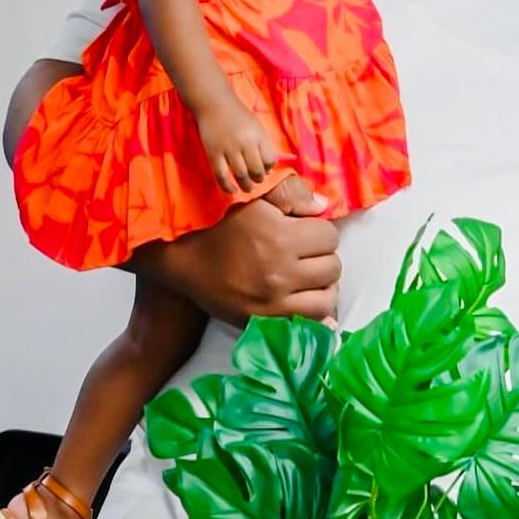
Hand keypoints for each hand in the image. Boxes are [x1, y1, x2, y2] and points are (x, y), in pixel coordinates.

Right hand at [132, 177, 340, 325]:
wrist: (186, 262)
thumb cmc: (222, 228)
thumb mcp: (254, 202)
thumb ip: (292, 196)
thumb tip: (323, 205)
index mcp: (279, 235)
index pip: (329, 236)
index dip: (319, 233)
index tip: (305, 236)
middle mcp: (279, 269)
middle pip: (332, 266)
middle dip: (323, 258)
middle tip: (306, 257)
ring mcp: (273, 300)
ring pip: (327, 297)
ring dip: (323, 287)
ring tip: (310, 280)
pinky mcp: (265, 321)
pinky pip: (311, 322)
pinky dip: (316, 313)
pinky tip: (306, 301)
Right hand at [197, 95, 277, 193]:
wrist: (214, 104)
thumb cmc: (238, 116)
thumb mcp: (256, 127)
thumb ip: (263, 146)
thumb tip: (268, 171)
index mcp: (258, 135)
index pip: (270, 160)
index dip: (269, 168)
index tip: (265, 171)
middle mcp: (245, 143)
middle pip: (256, 170)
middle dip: (258, 179)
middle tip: (256, 182)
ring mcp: (228, 148)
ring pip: (240, 175)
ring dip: (246, 185)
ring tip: (247, 188)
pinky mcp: (213, 153)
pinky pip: (221, 175)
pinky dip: (227, 186)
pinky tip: (232, 190)